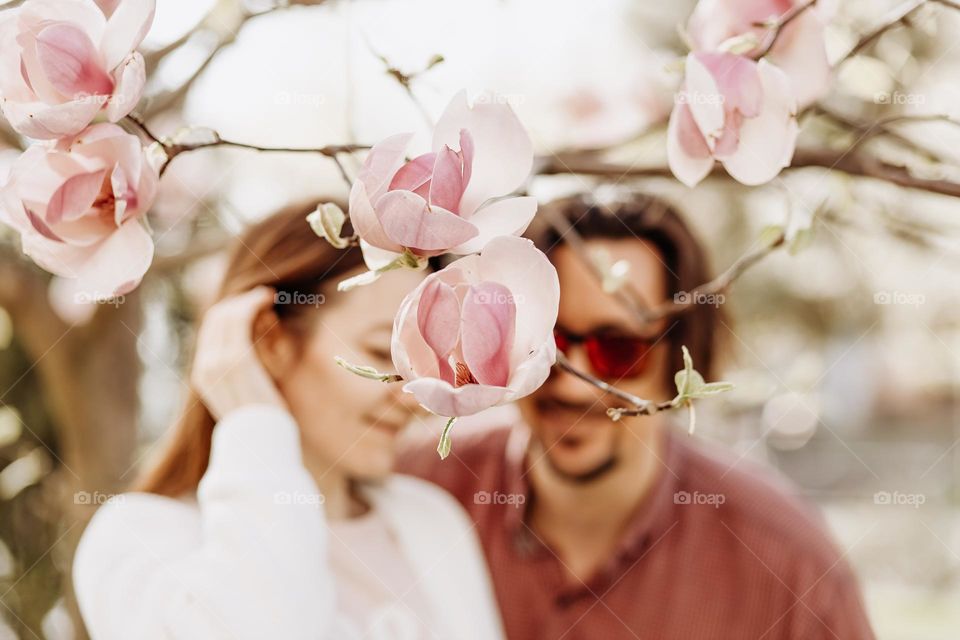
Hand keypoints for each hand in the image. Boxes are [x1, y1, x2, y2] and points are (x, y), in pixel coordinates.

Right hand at [190, 285, 286, 420]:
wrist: (261, 445)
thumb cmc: (260, 422)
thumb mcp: (244, 395)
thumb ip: (241, 372)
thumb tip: (247, 350)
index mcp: (203, 375)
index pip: (209, 330)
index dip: (230, 311)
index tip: (251, 304)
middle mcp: (205, 367)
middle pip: (215, 317)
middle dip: (239, 302)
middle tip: (262, 296)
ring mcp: (217, 363)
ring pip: (226, 314)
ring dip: (248, 300)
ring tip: (268, 296)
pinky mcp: (236, 361)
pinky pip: (240, 320)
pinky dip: (253, 304)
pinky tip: (267, 299)